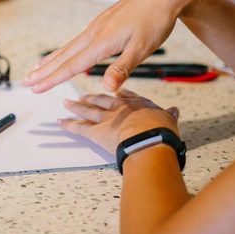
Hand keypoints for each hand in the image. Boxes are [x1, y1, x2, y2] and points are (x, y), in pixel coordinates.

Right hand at [23, 0, 197, 92]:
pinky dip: (63, 51)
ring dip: (50, 61)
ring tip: (34, 70)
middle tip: (25, 82)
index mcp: (101, 42)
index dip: (52, 79)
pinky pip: (76, 41)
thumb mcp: (143, 48)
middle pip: (63, 56)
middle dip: (43, 71)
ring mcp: (96, 27)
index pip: (72, 65)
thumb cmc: (156, 20)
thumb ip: (122, 69)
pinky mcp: (101, 23)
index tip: (35, 88)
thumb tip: (106, 88)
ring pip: (67, 48)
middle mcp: (93, 33)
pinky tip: (62, 54)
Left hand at [59, 90, 179, 153]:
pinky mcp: (96, 132)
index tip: (114, 92)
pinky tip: (60, 122)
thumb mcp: (169, 120)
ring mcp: (106, 119)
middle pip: (102, 100)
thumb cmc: (161, 132)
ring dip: (76, 107)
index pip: (126, 96)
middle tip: (83, 97)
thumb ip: (169, 115)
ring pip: (87, 111)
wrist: (149, 141)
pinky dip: (68, 125)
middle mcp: (119, 108)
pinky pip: (78, 128)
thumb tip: (175, 110)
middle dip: (92, 98)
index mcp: (137, 104)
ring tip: (67, 103)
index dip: (119, 94)